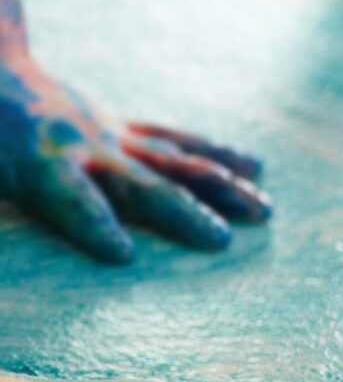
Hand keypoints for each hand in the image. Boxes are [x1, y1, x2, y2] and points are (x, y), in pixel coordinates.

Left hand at [0, 54, 271, 263]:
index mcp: (37, 163)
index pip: (69, 198)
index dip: (93, 224)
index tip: (123, 254)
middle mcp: (85, 147)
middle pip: (141, 183)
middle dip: (182, 213)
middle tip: (223, 241)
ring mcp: (110, 133)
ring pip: (176, 161)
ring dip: (222, 187)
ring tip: (265, 210)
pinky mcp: (120, 127)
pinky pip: (177, 142)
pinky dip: (218, 155)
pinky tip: (256, 169)